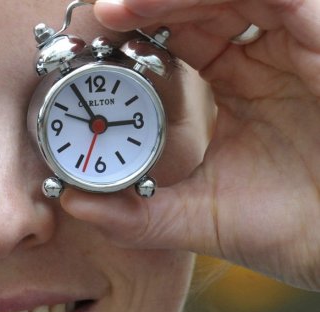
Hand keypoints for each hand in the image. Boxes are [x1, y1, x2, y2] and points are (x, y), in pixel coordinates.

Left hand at [62, 0, 319, 289]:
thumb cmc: (298, 231)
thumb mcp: (203, 216)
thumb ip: (138, 212)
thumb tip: (72, 202)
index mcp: (244, 85)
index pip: (183, 36)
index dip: (140, 31)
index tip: (92, 42)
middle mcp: (271, 56)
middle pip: (204, 4)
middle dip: (148, 4)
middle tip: (99, 14)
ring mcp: (302, 43)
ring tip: (116, 10)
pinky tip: (162, 10)